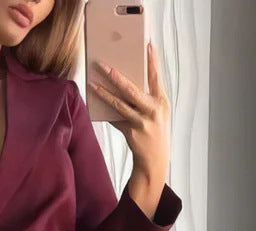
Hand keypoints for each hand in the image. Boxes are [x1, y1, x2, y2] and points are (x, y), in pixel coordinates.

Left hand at [88, 41, 171, 216]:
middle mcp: (153, 111)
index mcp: (162, 102)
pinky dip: (106, 110)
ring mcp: (142, 123)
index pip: (156, 77)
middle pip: (132, 90)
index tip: (147, 45)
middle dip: (116, 77)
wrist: (155, 159)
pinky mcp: (131, 133)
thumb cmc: (155, 131)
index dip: (152, 61)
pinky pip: (115, 118)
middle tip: (104, 65)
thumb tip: (123, 84)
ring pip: (119, 104)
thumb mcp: (157, 113)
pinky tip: (96, 101)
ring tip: (93, 84)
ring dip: (104, 93)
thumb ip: (146, 99)